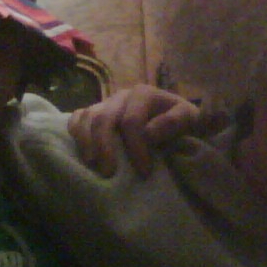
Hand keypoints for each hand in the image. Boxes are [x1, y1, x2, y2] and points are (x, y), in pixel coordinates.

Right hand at [67, 85, 202, 176]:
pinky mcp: (96, 111)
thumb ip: (176, 122)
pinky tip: (83, 153)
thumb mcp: (190, 120)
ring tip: (93, 165)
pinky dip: (76, 133)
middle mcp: (122, 95)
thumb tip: (149, 133)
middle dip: (105, 147)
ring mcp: (107, 102)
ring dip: (87, 142)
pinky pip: (77, 117)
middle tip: (109, 173)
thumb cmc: (184, 123)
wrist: (178, 120)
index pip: (132, 121)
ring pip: (87, 116)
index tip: (144, 172)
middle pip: (104, 118)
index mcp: (145, 94)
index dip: (136, 148)